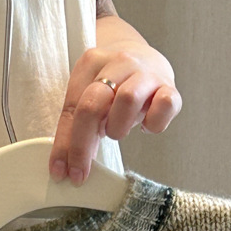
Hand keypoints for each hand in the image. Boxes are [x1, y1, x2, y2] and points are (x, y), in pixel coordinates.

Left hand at [49, 23, 181, 185]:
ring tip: (117, 131)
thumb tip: (66, 166)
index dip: (65, 144)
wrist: (146, 58)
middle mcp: (119, 63)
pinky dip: (153, 124)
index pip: (72, 107)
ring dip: (118, 127)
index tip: (61, 172)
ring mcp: (147, 73)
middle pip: (94, 104)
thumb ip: (77, 126)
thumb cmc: (115, 86)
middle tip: (82, 170)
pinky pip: (165, 105)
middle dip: (83, 144)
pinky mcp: (170, 87)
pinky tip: (146, 126)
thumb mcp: (90, 99)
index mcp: (91, 63)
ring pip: (128, 100)